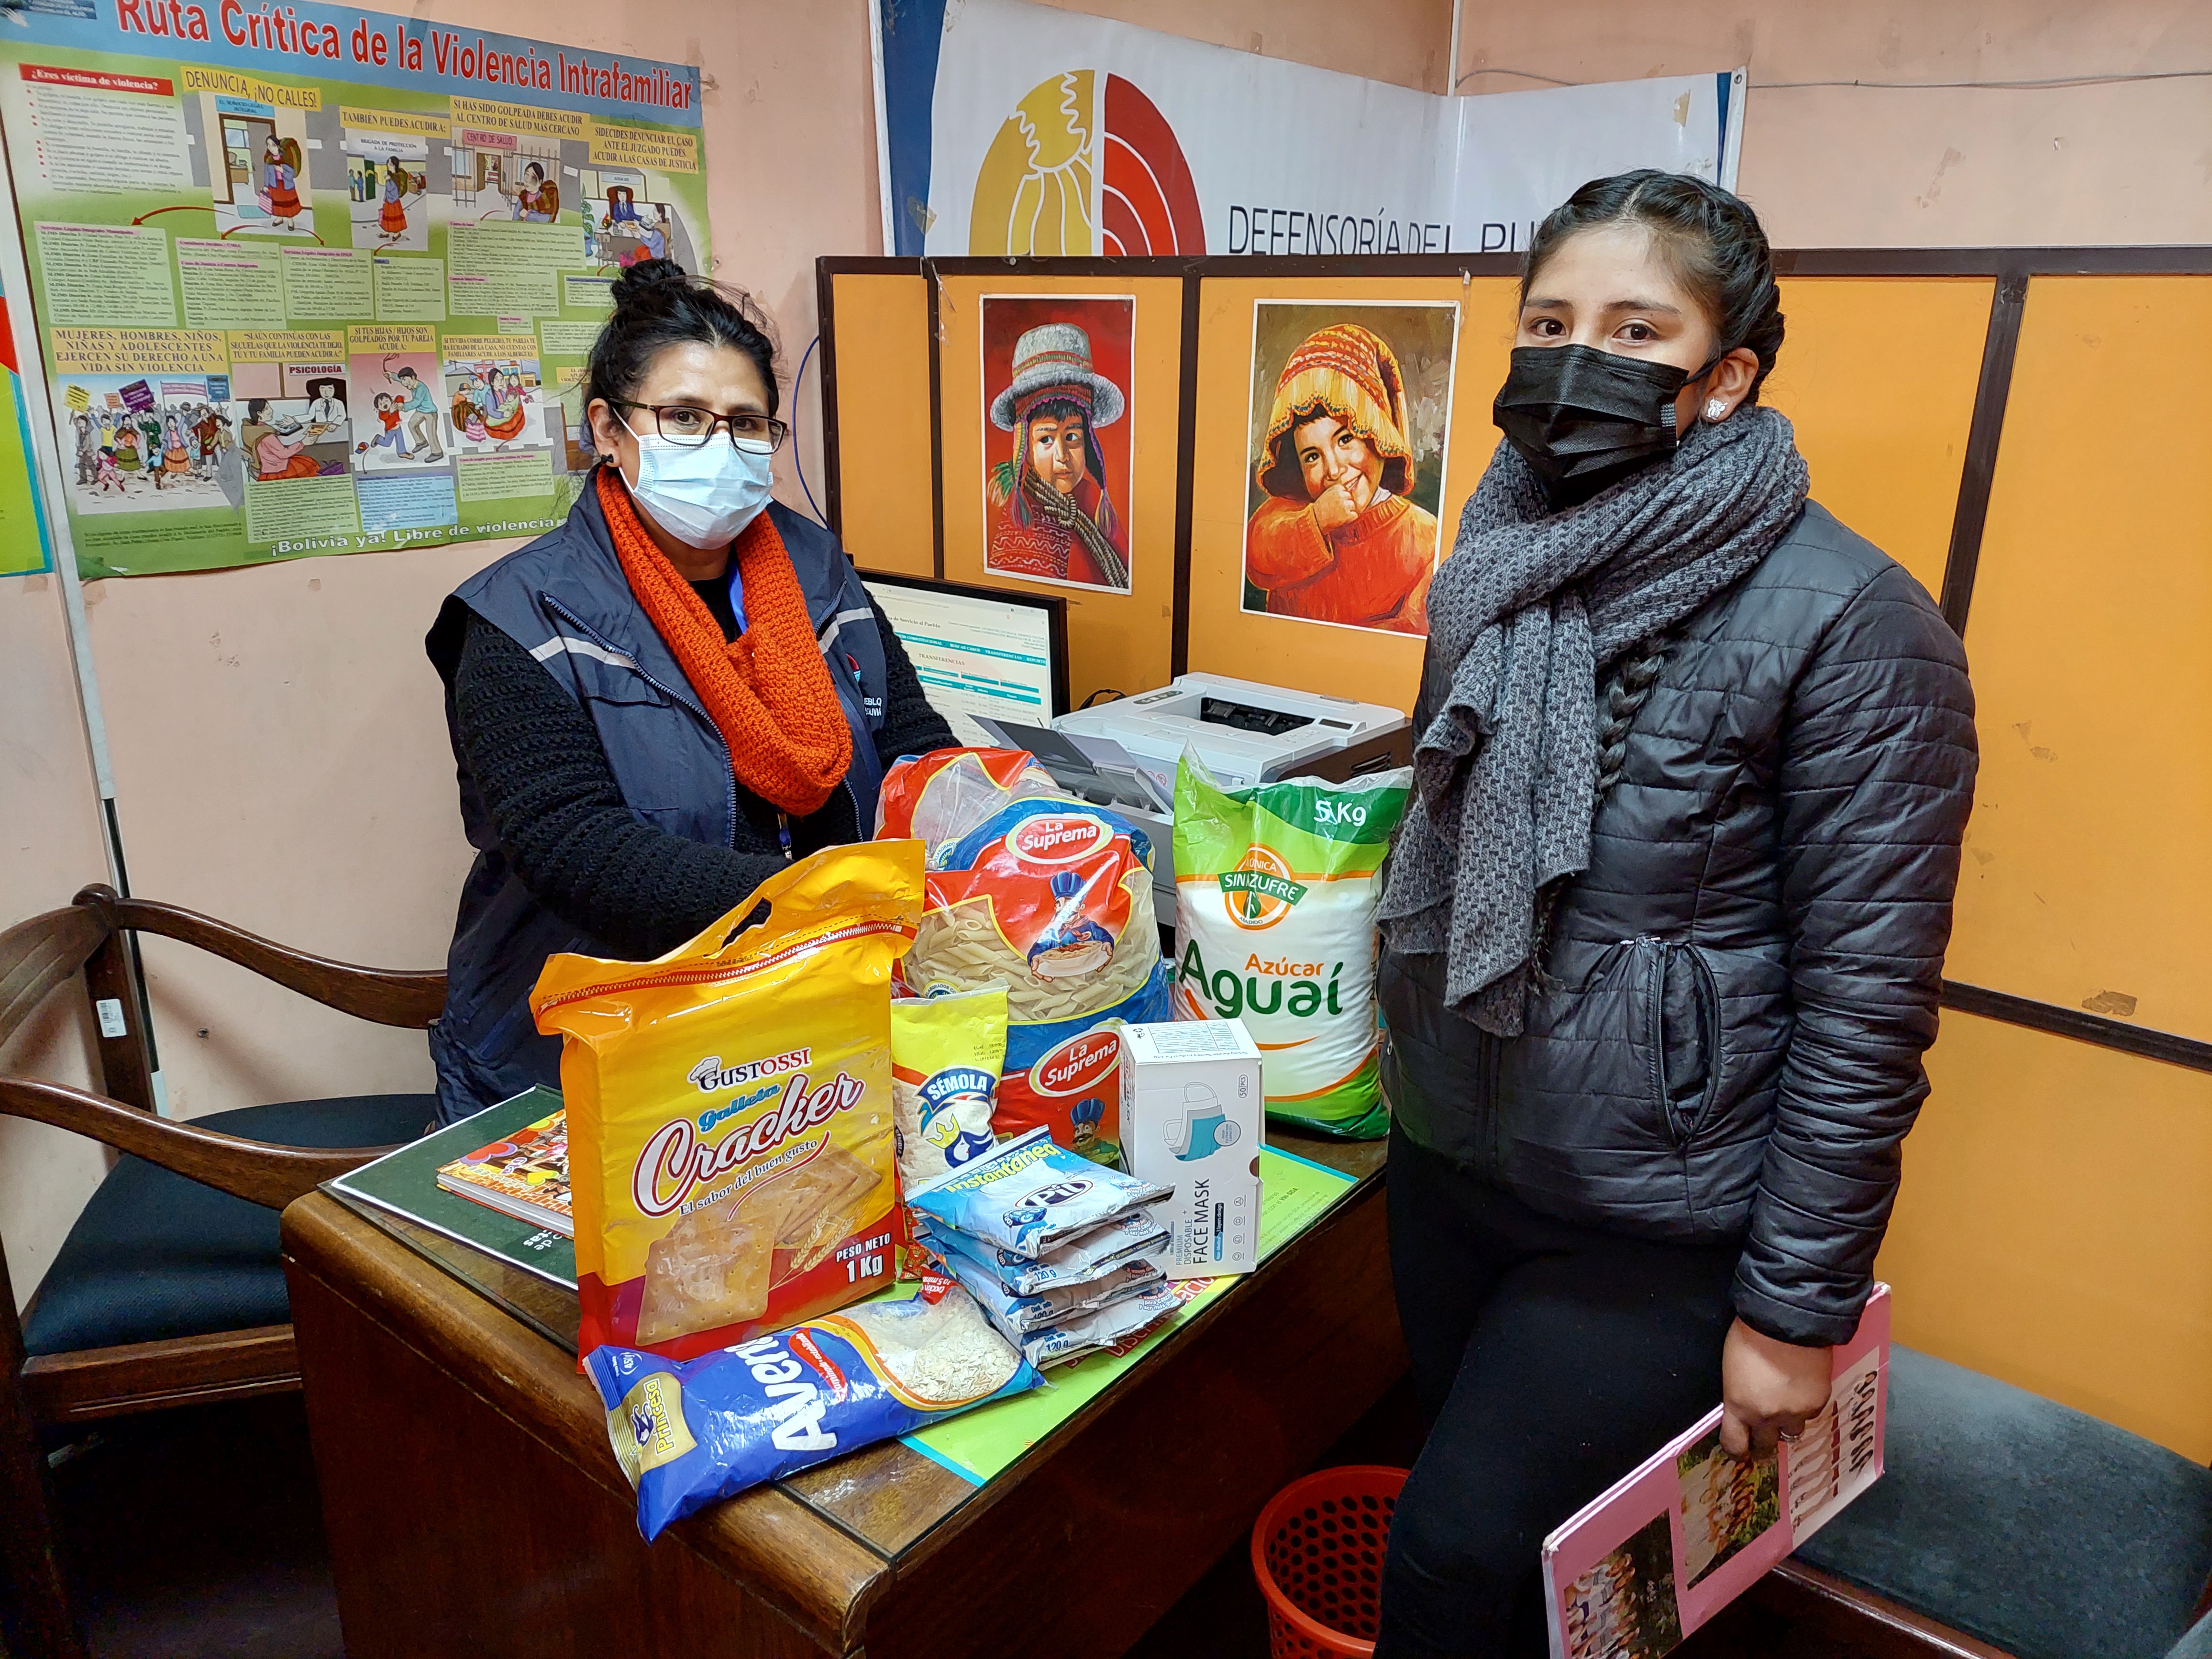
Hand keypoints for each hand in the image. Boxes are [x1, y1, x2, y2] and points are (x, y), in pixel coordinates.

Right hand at [1310, 480, 1362, 530]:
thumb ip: (1337, 492)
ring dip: (1347, 511)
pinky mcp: (1348, 514)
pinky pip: (1354, 515)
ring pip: (1353, 506)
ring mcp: (1345, 505)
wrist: (1315, 520)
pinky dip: (1349, 519)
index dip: (1341, 499)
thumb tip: (1348, 492)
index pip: (1346, 492)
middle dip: (1345, 504)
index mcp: (1337, 488)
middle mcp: (1342, 495)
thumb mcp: (1327, 494)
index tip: (1334, 504)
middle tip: (1335, 511)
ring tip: (1337, 515)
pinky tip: (1340, 519)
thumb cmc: (1320, 509)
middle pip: (1350, 498)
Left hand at [1719, 1317, 1830, 1460]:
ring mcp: (1795, 1412)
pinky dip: (1806, 1407)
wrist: (1788, 1322)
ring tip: (1785, 1410)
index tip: (1738, 1451)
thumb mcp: (1732, 1369)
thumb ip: (1738, 1394)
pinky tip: (1802, 1390)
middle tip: (1763, 1442)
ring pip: (1792, 1432)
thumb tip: (1744, 1403)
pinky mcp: (1817, 1403)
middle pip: (1765, 1447)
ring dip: (1787, 1424)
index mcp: (1739, 1406)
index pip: (1735, 1444)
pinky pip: (1811, 1414)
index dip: (1736, 1451)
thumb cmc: (1750, 1336)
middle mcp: (1767, 1416)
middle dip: (1762, 1446)